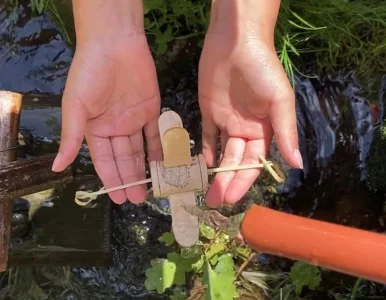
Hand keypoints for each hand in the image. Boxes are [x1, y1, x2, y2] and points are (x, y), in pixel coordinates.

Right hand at [52, 34, 161, 203]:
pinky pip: (156, 134)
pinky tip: (164, 164)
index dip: (111, 179)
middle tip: (137, 200)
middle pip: (123, 159)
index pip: (104, 160)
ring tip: (151, 189)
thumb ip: (71, 138)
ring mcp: (134, 120)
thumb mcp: (75, 107)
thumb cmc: (90, 74)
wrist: (115, 44)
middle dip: (130, 179)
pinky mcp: (151, 110)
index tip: (117, 198)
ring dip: (145, 169)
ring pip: (140, 150)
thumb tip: (56, 167)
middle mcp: (115, 128)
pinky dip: (160, 148)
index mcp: (95, 129)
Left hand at [198, 1, 302, 207]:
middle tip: (216, 202)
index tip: (234, 198)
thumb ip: (286, 131)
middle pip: (237, 161)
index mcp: (265, 129)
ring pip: (222, 153)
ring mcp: (226, 121)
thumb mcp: (280, 100)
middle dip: (228, 182)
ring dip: (216, 173)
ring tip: (208, 193)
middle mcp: (246, 129)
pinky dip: (205, 151)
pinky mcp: (209, 112)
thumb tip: (297, 165)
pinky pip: (207, 136)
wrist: (234, 43)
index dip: (245, 180)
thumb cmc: (262, 70)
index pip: (255, 162)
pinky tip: (203, 167)